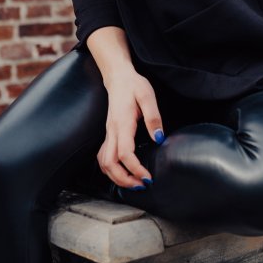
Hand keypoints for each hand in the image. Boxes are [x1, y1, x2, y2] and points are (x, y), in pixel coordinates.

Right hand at [97, 68, 164, 189]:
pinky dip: (110, 170)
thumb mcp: (148, 96)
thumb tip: (159, 138)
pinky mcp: (108, 135)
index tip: (148, 177)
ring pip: (104, 163)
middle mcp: (112, 132)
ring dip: (116, 177)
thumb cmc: (134, 85)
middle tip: (141, 185)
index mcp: (122, 124)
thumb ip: (153, 117)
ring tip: (133, 183)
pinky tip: (122, 173)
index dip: (135, 169)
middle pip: (110, 164)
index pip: (125, 154)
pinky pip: (103, 157)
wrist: (118, 77)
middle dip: (124, 179)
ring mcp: (108, 134)